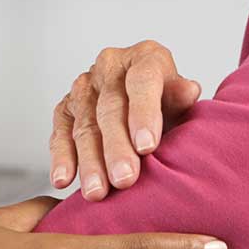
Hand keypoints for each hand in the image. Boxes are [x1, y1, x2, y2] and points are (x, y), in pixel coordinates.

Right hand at [51, 40, 202, 199]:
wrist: (146, 106)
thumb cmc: (169, 105)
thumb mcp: (182, 99)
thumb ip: (181, 97)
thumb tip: (188, 91)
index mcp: (145, 57)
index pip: (142, 81)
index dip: (144, 114)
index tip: (147, 146)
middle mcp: (110, 66)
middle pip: (110, 108)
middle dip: (116, 147)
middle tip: (124, 178)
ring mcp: (84, 87)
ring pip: (85, 126)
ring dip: (90, 161)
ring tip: (97, 191)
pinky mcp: (65, 108)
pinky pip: (60, 134)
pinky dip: (61, 158)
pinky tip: (63, 179)